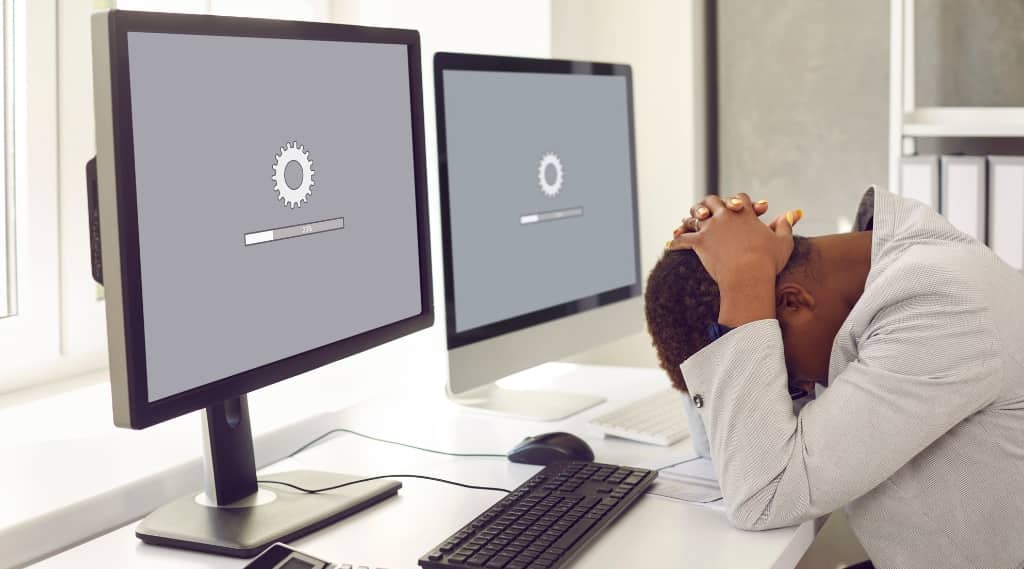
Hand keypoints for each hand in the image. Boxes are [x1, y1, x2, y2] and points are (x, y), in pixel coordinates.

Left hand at [667, 193, 802, 327]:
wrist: (749, 274)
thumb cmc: (768, 261)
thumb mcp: (783, 242)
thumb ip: (786, 225)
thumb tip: (793, 213)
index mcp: (745, 214)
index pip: (740, 198)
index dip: (738, 200)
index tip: (737, 205)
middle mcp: (726, 216)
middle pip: (713, 201)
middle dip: (708, 204)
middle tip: (704, 209)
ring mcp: (711, 228)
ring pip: (695, 217)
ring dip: (689, 220)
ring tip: (683, 225)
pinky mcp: (699, 242)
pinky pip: (683, 239)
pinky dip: (675, 242)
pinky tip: (670, 245)